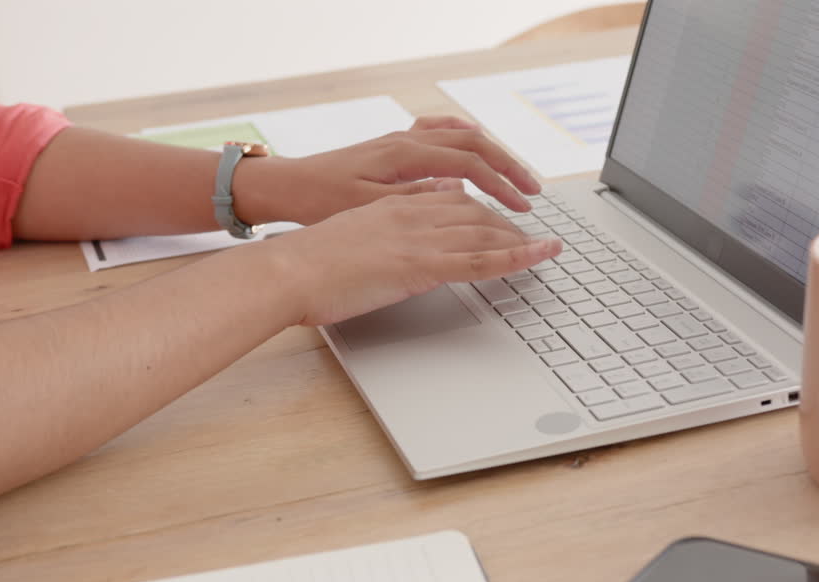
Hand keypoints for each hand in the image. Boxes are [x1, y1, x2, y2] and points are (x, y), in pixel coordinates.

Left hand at [239, 116, 541, 226]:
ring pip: (461, 137)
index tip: (524, 207)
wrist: (285, 188)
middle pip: (475, 144)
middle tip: (533, 193)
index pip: (471, 164)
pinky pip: (438, 134)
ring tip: (513, 177)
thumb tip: (459, 191)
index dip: (502, 186)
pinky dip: (463, 140)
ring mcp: (400, 141)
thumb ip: (415, 199)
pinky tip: (473, 151)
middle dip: (509, 168)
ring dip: (492, 156)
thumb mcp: (368, 209)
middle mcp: (406, 141)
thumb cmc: (318, 202)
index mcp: (404, 155)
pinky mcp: (392, 148)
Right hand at [270, 186, 561, 326]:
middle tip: (534, 235)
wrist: (288, 271)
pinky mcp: (421, 265)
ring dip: (522, 237)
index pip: (452, 196)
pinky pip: (482, 258)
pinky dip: (519, 255)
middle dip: (509, 221)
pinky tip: (543, 255)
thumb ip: (382, 229)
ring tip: (547, 247)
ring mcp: (418, 237)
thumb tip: (403, 234)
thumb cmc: (309, 262)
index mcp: (394, 204)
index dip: (483, 205)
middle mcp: (412, 212)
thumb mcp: (352, 236)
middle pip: (476, 209)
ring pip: (485, 229)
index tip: (501, 213)